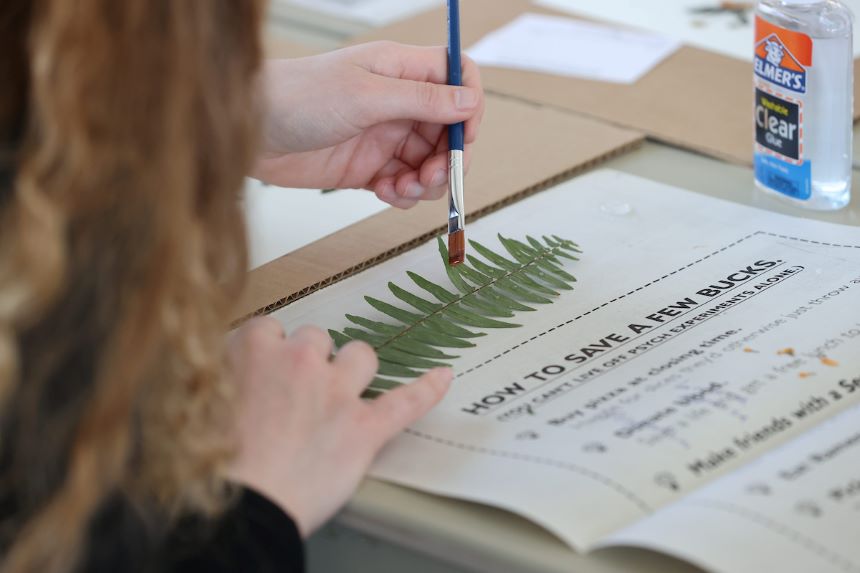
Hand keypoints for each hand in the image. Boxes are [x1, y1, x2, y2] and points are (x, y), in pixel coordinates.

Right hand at [226, 317, 451, 536]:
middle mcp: (299, 362)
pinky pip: (407, 400)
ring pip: (359, 355)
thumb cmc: (212, 466)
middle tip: (297, 394)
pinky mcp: (364, 428)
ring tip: (344, 390)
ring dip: (353, 369)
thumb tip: (225, 372)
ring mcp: (337, 393)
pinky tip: (443, 377)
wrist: (241, 508)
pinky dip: (427, 389)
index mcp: (253, 351)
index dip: (269, 353)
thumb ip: (218, 378)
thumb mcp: (195, 407)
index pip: (268, 330)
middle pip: (315, 339)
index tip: (264, 372)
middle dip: (309, 361)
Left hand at [252, 41, 484, 208]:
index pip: (456, 79)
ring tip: (402, 188)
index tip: (465, 136)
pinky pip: (403, 185)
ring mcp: (383, 137)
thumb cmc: (297, 97)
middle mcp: (397, 103)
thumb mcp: (365, 96)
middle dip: (449, 157)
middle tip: (431, 176)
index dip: (469, 107)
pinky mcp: (367, 168)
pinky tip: (385, 193)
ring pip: (429, 162)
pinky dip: (403, 194)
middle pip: (448, 130)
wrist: (249, 131)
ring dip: (426, 182)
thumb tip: (469, 101)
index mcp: (400, 71)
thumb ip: (421, 100)